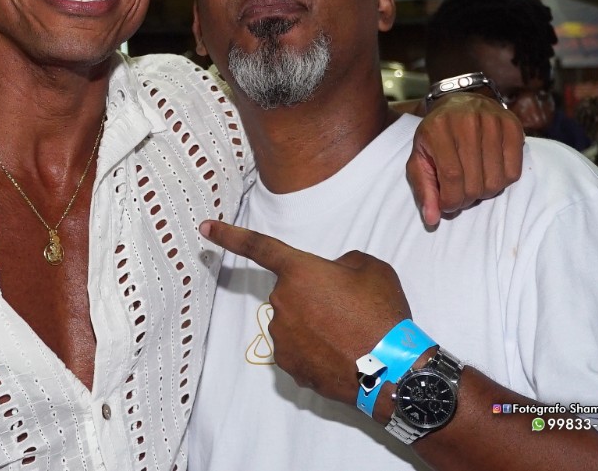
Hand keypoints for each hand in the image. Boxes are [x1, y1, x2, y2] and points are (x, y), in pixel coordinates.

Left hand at [201, 220, 409, 404]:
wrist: (392, 369)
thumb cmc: (382, 314)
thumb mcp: (371, 270)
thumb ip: (344, 263)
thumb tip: (334, 274)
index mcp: (299, 271)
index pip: (258, 247)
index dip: (229, 235)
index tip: (205, 227)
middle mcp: (282, 302)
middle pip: (292, 293)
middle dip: (313, 297)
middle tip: (347, 310)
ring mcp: (282, 336)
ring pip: (294, 322)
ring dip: (315, 326)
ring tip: (349, 335)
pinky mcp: (288, 365)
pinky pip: (298, 350)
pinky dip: (316, 351)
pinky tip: (341, 355)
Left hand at [408, 92, 523, 225]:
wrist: (458, 102)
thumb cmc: (436, 137)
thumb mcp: (419, 159)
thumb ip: (423, 190)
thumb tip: (432, 220)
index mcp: (438, 130)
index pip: (451, 177)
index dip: (451, 200)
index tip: (447, 204)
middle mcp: (466, 122)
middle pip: (475, 183)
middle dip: (466, 199)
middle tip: (460, 192)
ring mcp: (492, 122)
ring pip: (496, 181)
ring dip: (484, 192)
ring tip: (474, 181)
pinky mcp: (512, 125)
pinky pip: (514, 172)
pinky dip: (502, 181)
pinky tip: (489, 171)